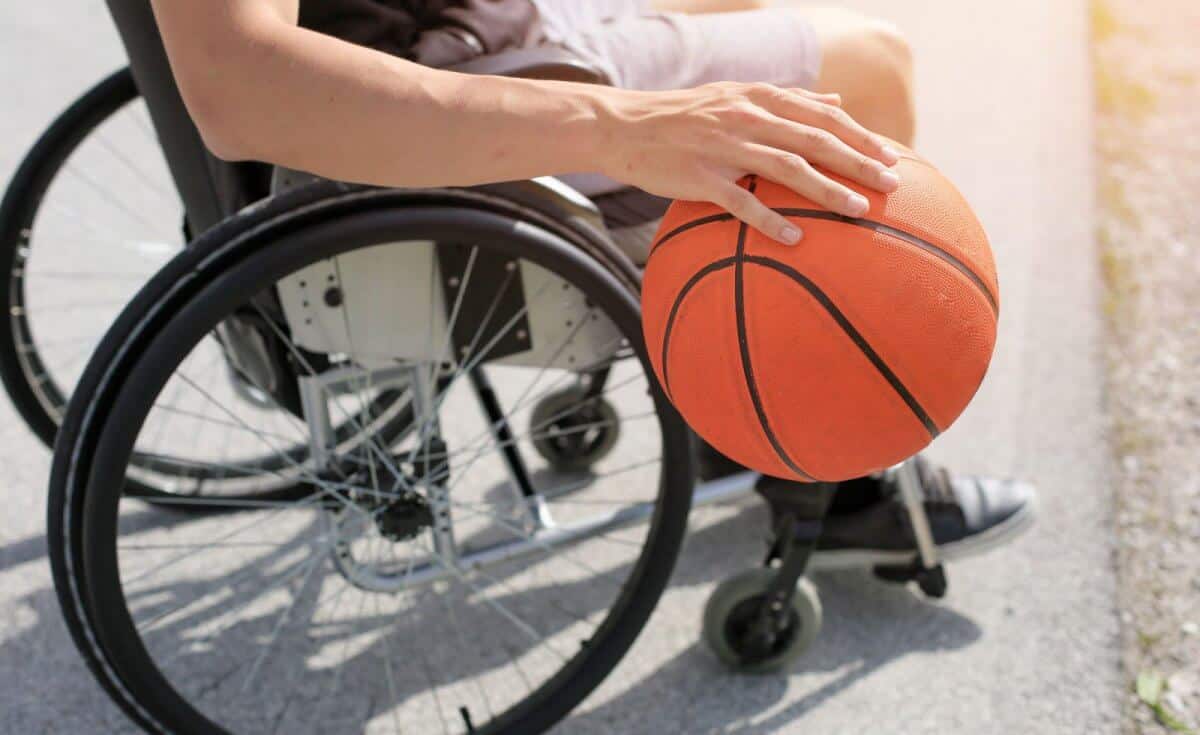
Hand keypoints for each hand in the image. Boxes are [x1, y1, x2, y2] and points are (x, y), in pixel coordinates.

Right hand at [596, 82, 900, 243]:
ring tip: (858, 209)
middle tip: (891, 184)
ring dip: (826, 189)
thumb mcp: (736, 95)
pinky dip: (770, 219)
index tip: (891, 155)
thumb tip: (838, 104)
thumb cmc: (683, 116)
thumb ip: (788, 101)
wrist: (625, 125)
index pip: (821, 115)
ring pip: (787, 167)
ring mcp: (725, 147)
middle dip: (857, 161)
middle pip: (814, 139)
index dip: (859, 135)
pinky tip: (796, 238)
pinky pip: (741, 201)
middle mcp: (748, 117)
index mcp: (759, 98)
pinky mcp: (702, 176)